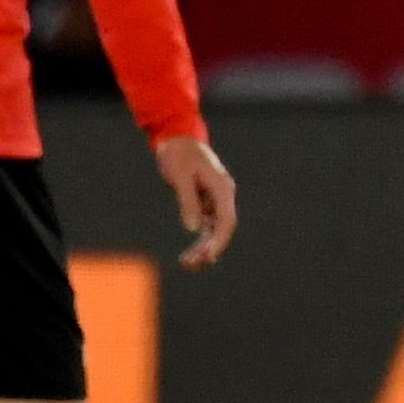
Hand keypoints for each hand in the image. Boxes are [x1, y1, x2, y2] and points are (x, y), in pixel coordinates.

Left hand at [156, 134, 237, 269]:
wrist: (176, 138)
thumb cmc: (178, 153)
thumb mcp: (180, 176)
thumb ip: (188, 201)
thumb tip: (193, 228)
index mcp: (222, 187)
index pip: (227, 220)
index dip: (219, 241)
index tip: (208, 256)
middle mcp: (222, 195)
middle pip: (222, 229)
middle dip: (209, 248)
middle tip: (190, 264)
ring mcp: (215, 199)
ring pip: (214, 230)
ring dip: (203, 247)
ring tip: (187, 264)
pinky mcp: (205, 201)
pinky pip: (206, 226)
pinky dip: (199, 239)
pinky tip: (190, 254)